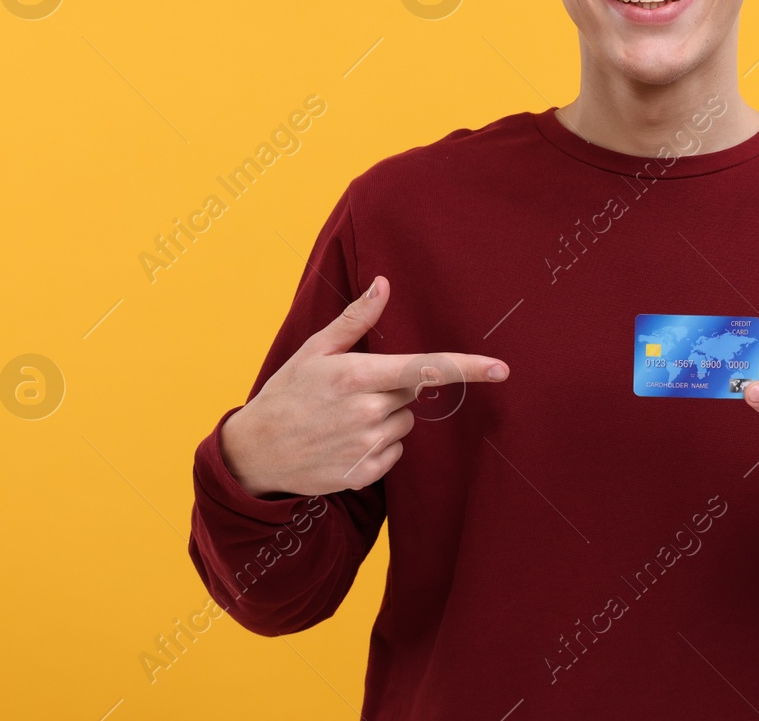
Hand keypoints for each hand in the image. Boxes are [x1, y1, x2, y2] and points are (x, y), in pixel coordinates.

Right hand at [220, 275, 508, 497]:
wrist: (256, 452)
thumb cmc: (287, 393)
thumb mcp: (315, 351)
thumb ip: (355, 320)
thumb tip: (383, 285)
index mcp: (357, 376)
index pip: (425, 368)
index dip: (468, 368)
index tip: (501, 369)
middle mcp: (367, 411)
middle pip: (412, 392)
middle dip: (392, 388)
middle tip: (353, 392)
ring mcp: (366, 446)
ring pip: (405, 423)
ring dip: (386, 418)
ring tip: (345, 418)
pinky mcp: (364, 473)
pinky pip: (395, 453)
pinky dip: (379, 447)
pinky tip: (346, 441)